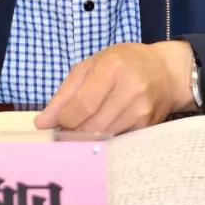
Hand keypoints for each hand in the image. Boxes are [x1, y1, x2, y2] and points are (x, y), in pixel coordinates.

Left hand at [34, 41, 195, 133]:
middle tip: (69, 128)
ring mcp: (142, 109)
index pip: (82, 106)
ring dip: (89, 137)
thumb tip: (41, 123)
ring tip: (87, 124)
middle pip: (91, 125)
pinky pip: (117, 140)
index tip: (60, 121)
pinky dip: (106, 138)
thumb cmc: (121, 63)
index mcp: (112, 68)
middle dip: (74, 131)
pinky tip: (105, 126)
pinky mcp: (148, 125)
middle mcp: (130, 89)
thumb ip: (64, 94)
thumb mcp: (89, 67)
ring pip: (103, 136)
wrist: (164, 71)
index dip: (65, 120)